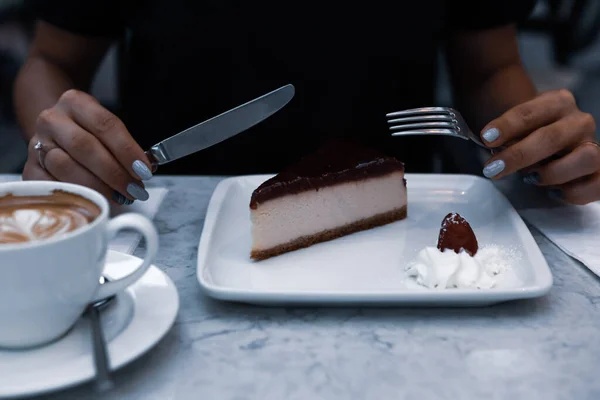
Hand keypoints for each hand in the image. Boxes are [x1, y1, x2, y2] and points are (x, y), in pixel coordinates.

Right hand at [22, 89, 153, 204]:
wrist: (54, 131)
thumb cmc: (89, 132)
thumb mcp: (106, 128)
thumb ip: (124, 146)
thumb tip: (145, 170)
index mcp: (75, 102)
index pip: (105, 125)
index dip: (127, 150)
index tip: (144, 170)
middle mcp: (52, 119)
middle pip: (85, 146)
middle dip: (114, 172)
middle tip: (134, 189)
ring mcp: (36, 144)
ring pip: (66, 167)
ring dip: (97, 186)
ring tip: (119, 197)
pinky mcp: (29, 168)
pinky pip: (51, 185)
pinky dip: (75, 195)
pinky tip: (93, 201)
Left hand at [480, 89, 598, 204]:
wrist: (551, 142)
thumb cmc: (529, 134)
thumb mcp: (516, 128)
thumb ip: (507, 137)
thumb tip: (495, 152)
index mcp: (557, 102)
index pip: (529, 113)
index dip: (507, 126)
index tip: (486, 138)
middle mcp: (579, 121)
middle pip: (551, 137)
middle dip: (518, 155)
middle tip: (492, 169)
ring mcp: (594, 145)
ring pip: (585, 158)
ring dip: (552, 172)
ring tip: (529, 179)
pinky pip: (597, 184)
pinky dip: (573, 192)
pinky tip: (552, 192)